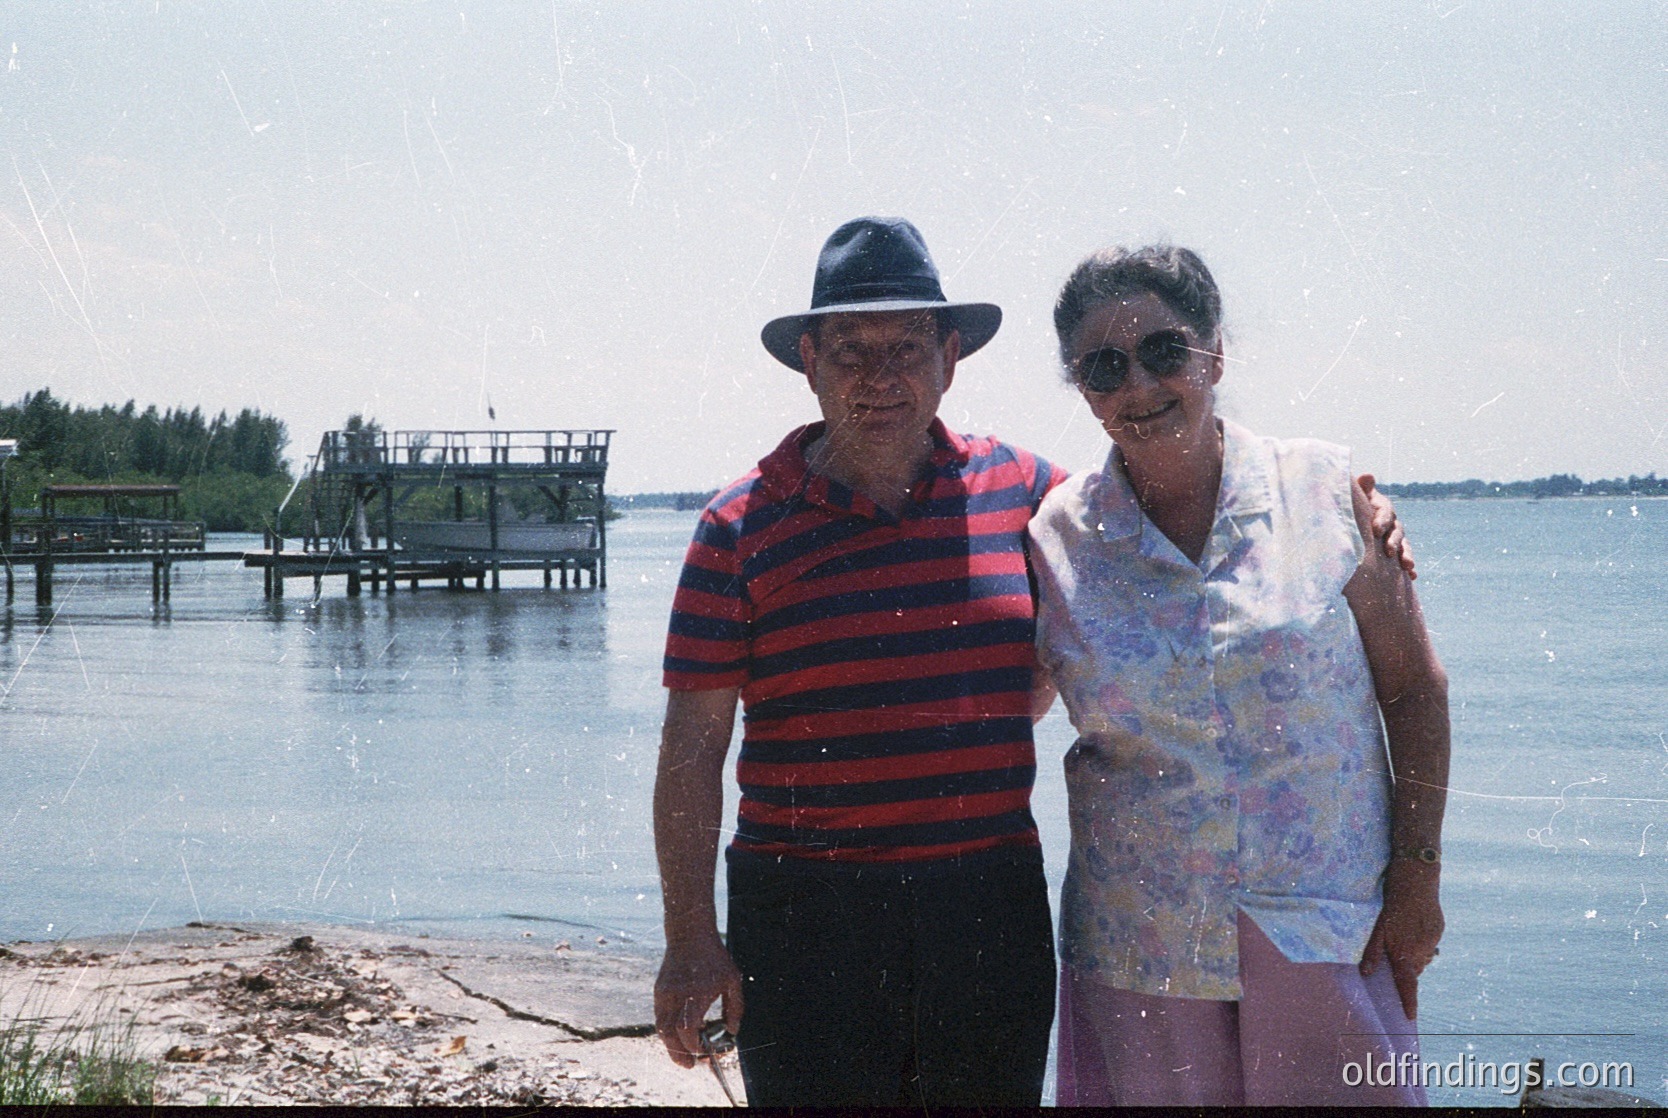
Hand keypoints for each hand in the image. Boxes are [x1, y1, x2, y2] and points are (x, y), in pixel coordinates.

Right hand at [654, 935, 743, 1067]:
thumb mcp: (732, 980)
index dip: (692, 1046)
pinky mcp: (658, 991)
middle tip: (690, 1065)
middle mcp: (677, 996)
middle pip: (669, 1034)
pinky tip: (679, 1035)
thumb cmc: (714, 957)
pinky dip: (668, 1031)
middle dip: (679, 1054)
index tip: (702, 1052)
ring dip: (671, 1046)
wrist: (689, 934)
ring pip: (661, 1028)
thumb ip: (735, 1008)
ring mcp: (664, 994)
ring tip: (683, 1055)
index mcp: (696, 993)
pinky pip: (660, 1018)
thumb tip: (732, 1031)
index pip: (687, 1029)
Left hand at [1357, 474, 1416, 578]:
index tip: (1375, 530)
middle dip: (1394, 541)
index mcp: (1379, 507)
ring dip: (1407, 555)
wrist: (1347, 523)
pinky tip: (1412, 576)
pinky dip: (1409, 568)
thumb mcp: (1354, 499)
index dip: (1382, 519)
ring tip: (1407, 566)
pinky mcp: (1394, 551)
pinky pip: (1404, 559)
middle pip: (1396, 530)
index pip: (1385, 511)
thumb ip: (1361, 489)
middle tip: (1389, 551)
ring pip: (1403, 545)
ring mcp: (1394, 536)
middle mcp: (1390, 521)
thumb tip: (1366, 476)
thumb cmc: (1349, 507)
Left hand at [1360, 860, 1443, 1019]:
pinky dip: (1420, 942)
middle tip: (1394, 953)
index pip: (1407, 984)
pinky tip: (1412, 925)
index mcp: (1404, 953)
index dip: (1408, 1002)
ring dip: (1413, 955)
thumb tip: (1366, 974)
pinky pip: (1429, 945)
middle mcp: (1421, 951)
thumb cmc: (1390, 903)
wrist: (1416, 880)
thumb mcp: (1377, 927)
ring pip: (1422, 958)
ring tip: (1402, 935)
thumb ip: (1372, 952)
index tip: (1409, 1017)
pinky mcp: (1439, 930)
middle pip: (1414, 970)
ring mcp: (1432, 941)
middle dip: (1405, 970)